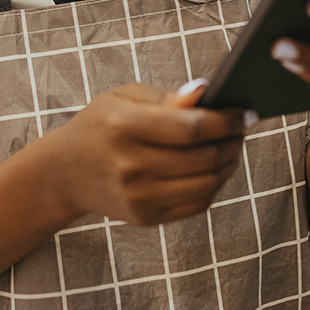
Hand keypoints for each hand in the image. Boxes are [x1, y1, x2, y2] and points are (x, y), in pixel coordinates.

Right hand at [48, 81, 244, 226]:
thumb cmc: (100, 125)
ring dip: (229, 164)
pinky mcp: (146, 217)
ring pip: (206, 183)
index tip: (245, 112)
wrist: (65, 172)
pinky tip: (215, 167)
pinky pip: (197, 204)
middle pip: (204, 158)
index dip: (225, 121)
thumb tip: (206, 92)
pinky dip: (214, 184)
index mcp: (125, 126)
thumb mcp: (124, 97)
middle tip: (242, 128)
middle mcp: (131, 165)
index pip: (190, 127)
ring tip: (232, 146)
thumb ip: (167, 97)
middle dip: (233, 141)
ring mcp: (139, 196)